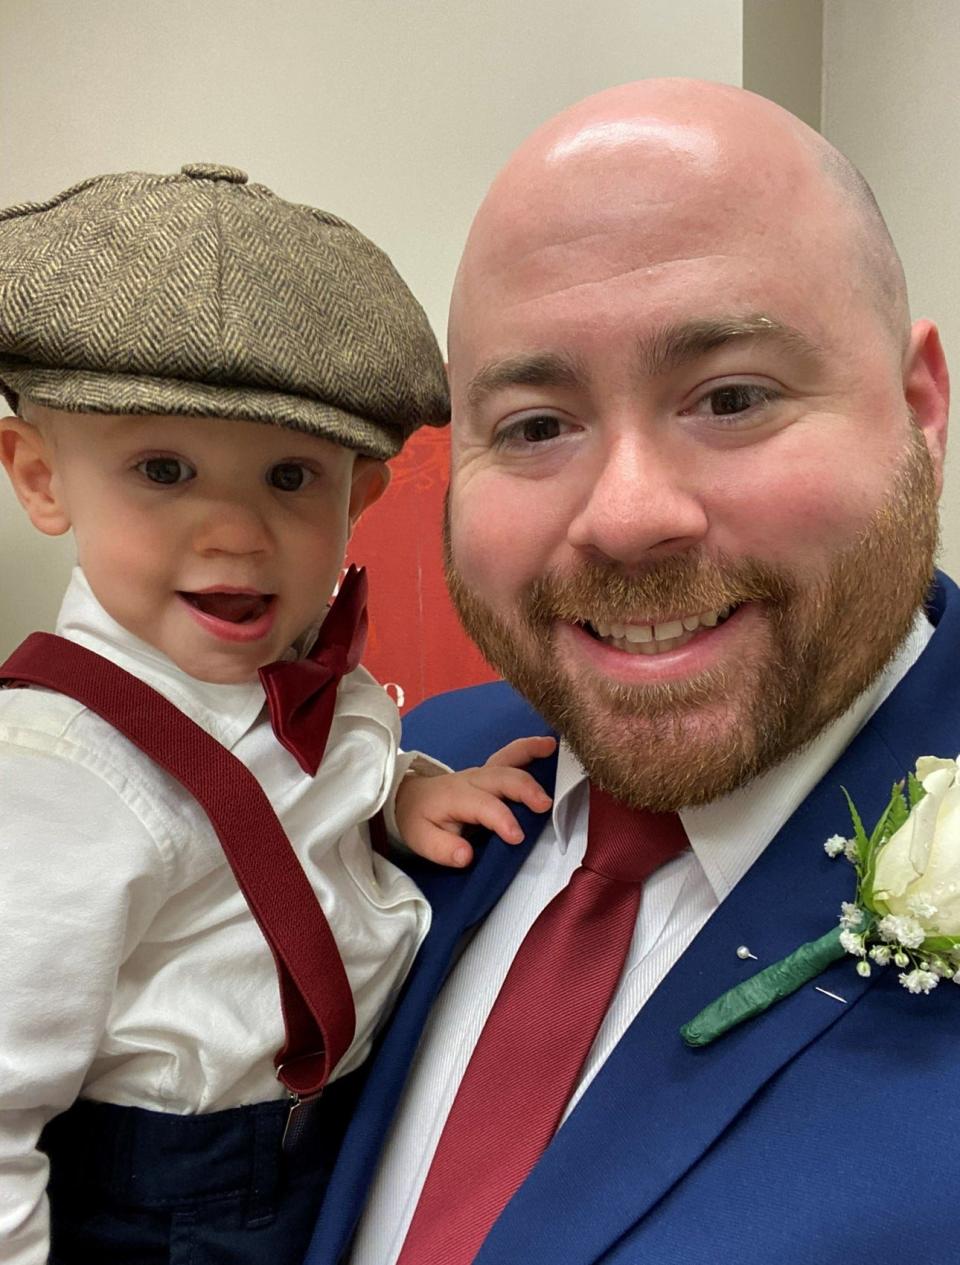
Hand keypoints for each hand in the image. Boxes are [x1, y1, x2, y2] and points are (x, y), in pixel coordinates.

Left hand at [394, 737, 555, 867]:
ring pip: (508, 759)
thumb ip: (443, 849)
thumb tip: (466, 856)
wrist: (410, 798)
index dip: (501, 820)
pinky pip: (511, 755)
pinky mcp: (490, 771)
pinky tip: (549, 743)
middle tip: (545, 805)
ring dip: (531, 754)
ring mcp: (482, 772)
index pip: (483, 806)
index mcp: (456, 796)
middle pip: (501, 778)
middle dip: (525, 789)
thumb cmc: (418, 820)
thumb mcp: (421, 840)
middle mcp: (472, 779)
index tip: (517, 837)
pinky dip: (529, 747)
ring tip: (552, 750)